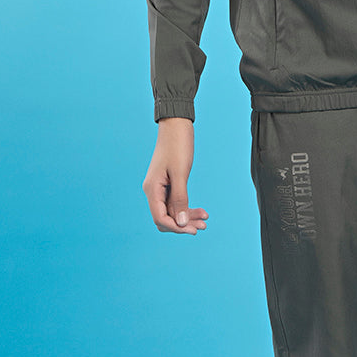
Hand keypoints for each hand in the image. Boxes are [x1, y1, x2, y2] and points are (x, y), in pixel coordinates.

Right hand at [142, 118, 208, 233]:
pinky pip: (176, 202)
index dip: (176, 228)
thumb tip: (181, 222)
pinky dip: (187, 207)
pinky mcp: (168, 184)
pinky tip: (201, 211)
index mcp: (152, 189)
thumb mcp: (180, 173)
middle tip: (203, 226)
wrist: (176, 126)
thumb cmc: (177, 146)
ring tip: (205, 220)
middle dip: (183, 225)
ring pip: (172, 212)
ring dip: (187, 217)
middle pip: (166, 218)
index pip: (160, 219)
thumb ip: (180, 199)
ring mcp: (160, 188)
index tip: (193, 230)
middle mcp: (153, 191)